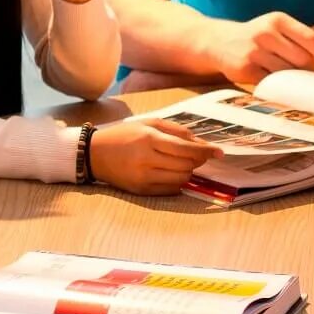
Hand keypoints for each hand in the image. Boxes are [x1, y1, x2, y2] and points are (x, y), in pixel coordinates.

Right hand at [89, 119, 222, 195]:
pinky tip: (172, 173)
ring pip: (181, 179)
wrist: (94, 154)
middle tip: (199, 156)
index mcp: (149, 139)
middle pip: (186, 165)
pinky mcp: (141, 190)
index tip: (219, 152)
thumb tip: (200, 142)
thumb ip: (176, 130)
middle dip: (197, 161)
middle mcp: (147, 160)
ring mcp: (144, 178)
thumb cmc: (123, 135)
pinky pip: (170, 189)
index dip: (206, 151)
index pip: (186, 149)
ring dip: (188, 171)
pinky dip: (178, 181)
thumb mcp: (148, 123)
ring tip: (183, 163)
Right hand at [211, 12, 313, 85]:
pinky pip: (271, 82)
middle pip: (301, 59)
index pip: (310, 38)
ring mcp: (253, 52)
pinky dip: (278, 86)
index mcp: (278, 20)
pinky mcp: (244, 69)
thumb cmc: (257, 38)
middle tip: (308, 76)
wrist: (218, 42)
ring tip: (291, 80)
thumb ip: (306, 40)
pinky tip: (277, 85)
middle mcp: (265, 33)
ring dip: (292, 79)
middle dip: (307, 69)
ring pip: (287, 73)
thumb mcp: (279, 31)